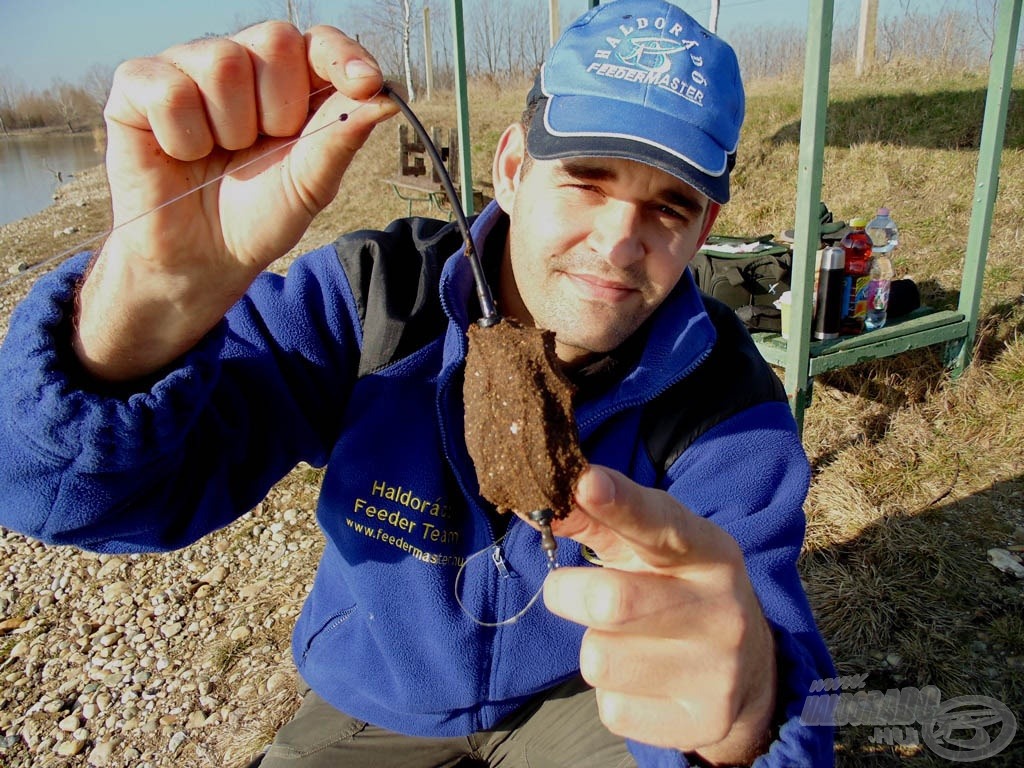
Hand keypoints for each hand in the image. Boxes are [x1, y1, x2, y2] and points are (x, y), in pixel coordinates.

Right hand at [76, 22, 396, 380]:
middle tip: (259, 148)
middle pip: (274, 40)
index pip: (319, 42)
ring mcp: (187, 68)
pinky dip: (183, 138)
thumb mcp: (311, 183)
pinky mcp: (137, 86)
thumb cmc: (259, 215)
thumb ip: (343, 138)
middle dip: (278, 108)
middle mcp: (240, 62)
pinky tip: (181, 155)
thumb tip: (387, 98)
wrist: (204, 258)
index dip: (342, 56)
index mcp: (289, 81)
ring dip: (229, 128)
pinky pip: (170, 90)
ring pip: (222, 62)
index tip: (365, 84)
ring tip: (218, 155)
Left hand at [542, 465, 775, 763]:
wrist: (750, 672)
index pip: (659, 524)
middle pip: (610, 602)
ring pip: (599, 660)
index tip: (585, 483)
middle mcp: (722, 612)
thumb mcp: (654, 548)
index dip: (619, 504)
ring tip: (626, 640)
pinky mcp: (700, 723)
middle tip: (574, 591)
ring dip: (595, 646)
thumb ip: (600, 521)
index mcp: (710, 553)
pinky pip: (611, 708)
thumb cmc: (680, 589)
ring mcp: (716, 673)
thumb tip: (547, 501)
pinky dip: (612, 693)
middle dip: (569, 594)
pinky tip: (643, 679)